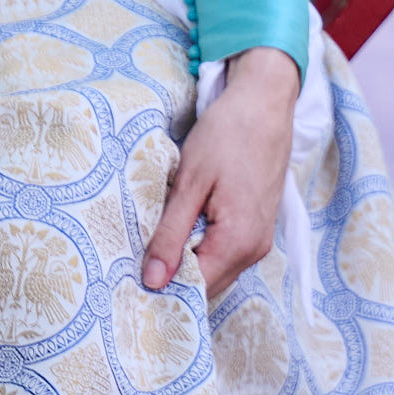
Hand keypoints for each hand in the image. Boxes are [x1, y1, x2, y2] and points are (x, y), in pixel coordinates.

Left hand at [146, 46, 296, 295]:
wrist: (265, 103)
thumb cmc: (228, 135)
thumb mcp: (190, 182)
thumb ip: (171, 235)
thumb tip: (151, 282)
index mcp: (239, 241)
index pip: (195, 289)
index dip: (161, 291)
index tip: (128, 285)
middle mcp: (255, 250)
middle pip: (208, 287)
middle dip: (173, 283)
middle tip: (133, 269)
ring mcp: (261, 240)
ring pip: (217, 272)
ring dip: (187, 267)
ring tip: (153, 250)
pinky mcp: (259, 227)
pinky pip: (226, 255)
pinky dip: (202, 253)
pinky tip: (179, 235)